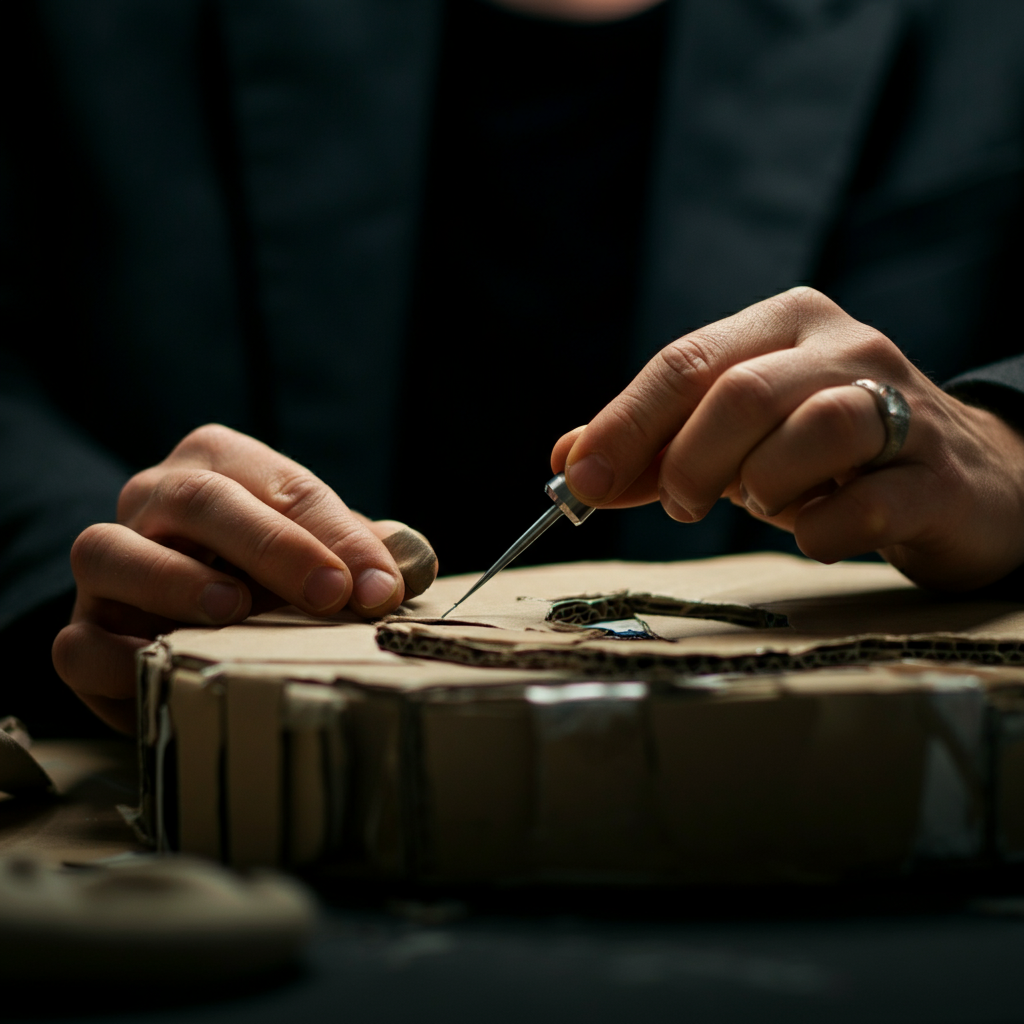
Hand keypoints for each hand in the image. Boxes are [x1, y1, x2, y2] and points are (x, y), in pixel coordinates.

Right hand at [52, 424, 436, 732]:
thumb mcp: (318, 548)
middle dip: (273, 546)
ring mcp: (107, 562)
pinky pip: (76, 642)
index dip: (335, 536)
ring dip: (176, 581)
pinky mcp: (82, 627)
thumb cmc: (265, 570)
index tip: (380, 586)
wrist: (187, 607)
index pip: (282, 486)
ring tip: (233, 610)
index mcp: (220, 464)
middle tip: (330, 593)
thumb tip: (412, 560)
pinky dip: (119, 659)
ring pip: (111, 551)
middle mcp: (154, 499)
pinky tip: (170, 670)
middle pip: (200, 500)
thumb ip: (360, 549)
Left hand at [552, 287, 1023, 592]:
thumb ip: (655, 446)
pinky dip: (820, 530)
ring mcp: (903, 408)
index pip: (686, 361)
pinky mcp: (939, 478)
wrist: (962, 478)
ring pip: (814, 430)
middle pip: (739, 392)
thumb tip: (570, 462)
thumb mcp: (736, 437)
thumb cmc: (827, 456)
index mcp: (786, 323)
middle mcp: (848, 347)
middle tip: (680, 504)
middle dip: (688, 462)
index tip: (580, 480)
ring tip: (761, 505)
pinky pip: (867, 503)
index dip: (624, 424)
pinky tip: (815, 532)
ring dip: (761, 486)